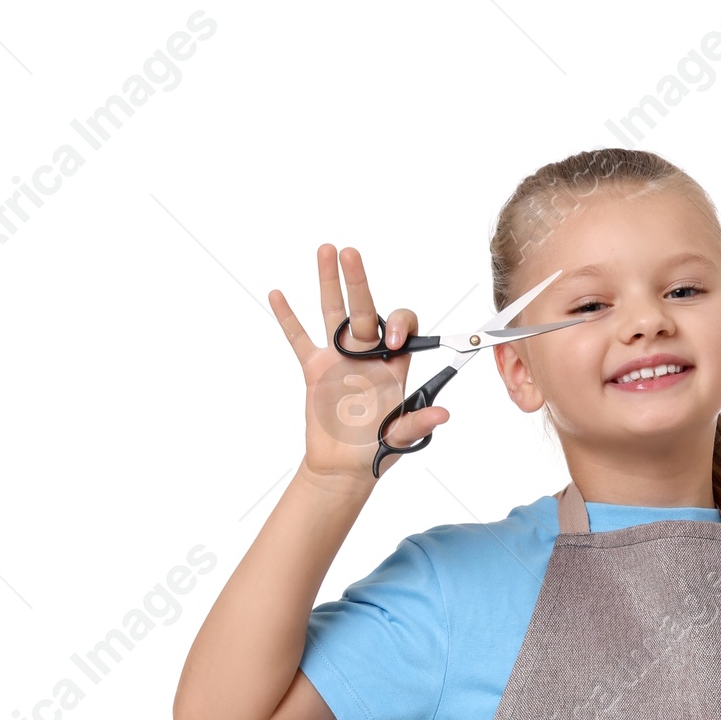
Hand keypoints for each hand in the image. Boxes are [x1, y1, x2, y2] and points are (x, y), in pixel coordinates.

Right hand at [268, 243, 448, 483]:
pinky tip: (277, 294)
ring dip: (329, 282)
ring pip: (333, 313)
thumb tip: (443, 415)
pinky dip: (288, 318)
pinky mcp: (315, 370)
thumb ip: (417, 423)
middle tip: (351, 254)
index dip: (397, 326)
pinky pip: (299, 339)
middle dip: (358, 282)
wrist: (343, 468)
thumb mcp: (400, 438)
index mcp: (392, 365)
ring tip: (326, 250)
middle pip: (364, 309)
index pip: (401, 328)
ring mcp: (339, 359)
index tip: (389, 340)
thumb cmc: (375, 452)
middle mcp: (367, 355)